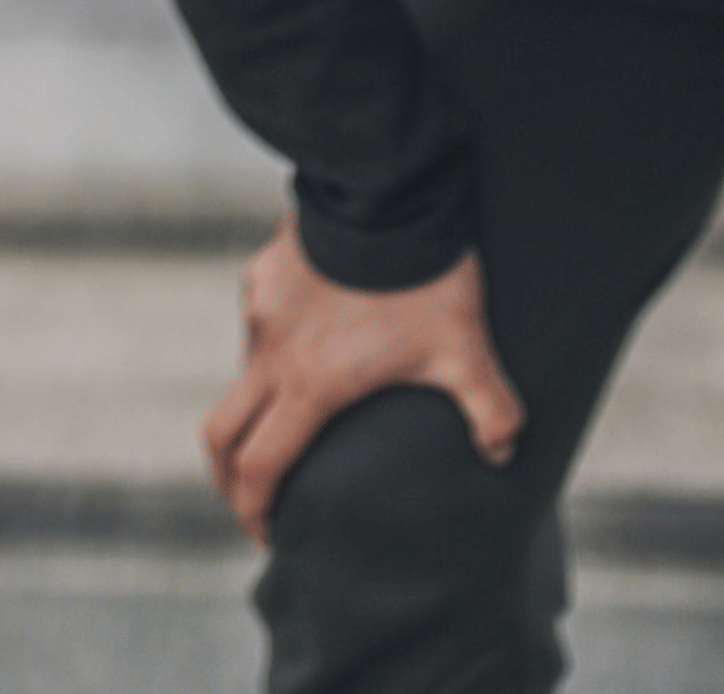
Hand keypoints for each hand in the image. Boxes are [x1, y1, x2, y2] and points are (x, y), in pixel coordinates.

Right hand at [201, 215, 525, 543]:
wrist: (387, 189)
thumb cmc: (424, 276)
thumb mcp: (465, 349)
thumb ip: (489, 407)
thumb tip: (503, 452)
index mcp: (310, 386)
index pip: (259, 467)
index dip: (255, 511)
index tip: (269, 534)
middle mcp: (271, 353)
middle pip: (220, 434)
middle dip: (227, 477)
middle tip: (250, 498)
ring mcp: (260, 308)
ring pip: (241, 372)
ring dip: (256, 406)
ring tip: (293, 412)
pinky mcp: (263, 270)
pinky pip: (258, 320)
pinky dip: (272, 346)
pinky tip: (309, 335)